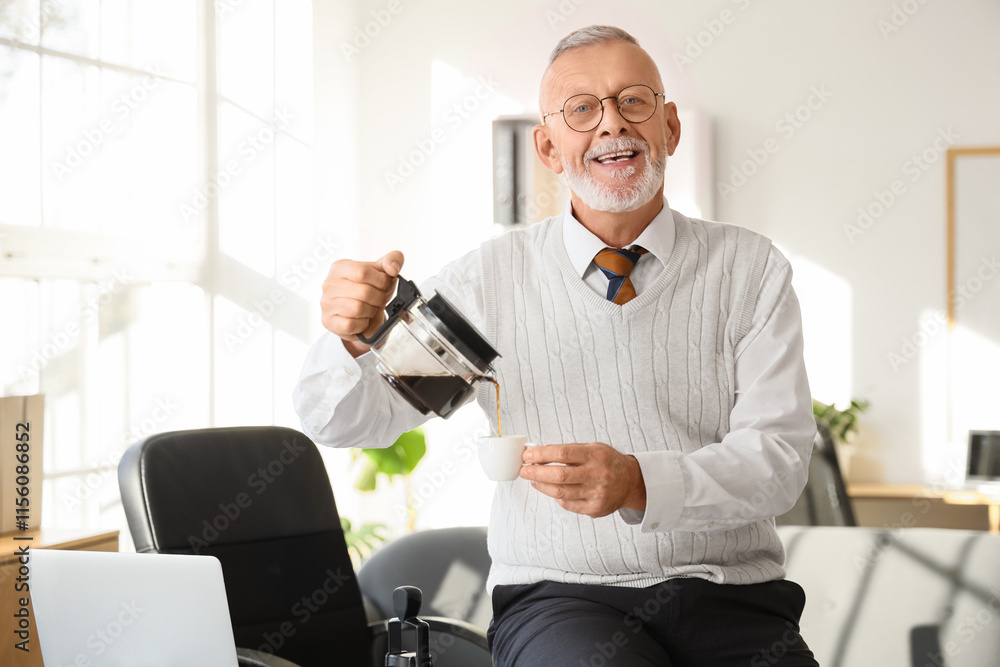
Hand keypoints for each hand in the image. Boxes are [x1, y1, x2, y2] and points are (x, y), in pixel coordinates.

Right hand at [321, 251, 403, 356]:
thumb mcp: (381, 271)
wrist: (360, 312)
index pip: (362, 272)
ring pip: (358, 309)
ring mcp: (327, 303)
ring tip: (370, 309)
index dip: (380, 281)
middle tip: (379, 299)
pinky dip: (362, 324)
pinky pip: (352, 324)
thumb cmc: (369, 289)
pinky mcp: (329, 321)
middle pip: (364, 292)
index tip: (384, 285)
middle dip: (379, 298)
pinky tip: (362, 319)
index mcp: (341, 267)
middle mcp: (330, 284)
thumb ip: (392, 260)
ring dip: (371, 311)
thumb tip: (393, 268)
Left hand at [518, 443, 645, 518]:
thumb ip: (569, 451)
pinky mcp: (595, 509)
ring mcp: (597, 494)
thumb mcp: (592, 448)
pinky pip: (568, 504)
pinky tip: (552, 490)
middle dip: (536, 472)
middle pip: (559, 475)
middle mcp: (597, 474)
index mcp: (595, 455)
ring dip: (542, 486)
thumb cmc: (607, 462)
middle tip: (524, 470)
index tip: (527, 455)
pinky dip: (556, 497)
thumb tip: (538, 454)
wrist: (630, 481)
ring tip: (533, 479)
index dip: (541, 454)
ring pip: (560, 492)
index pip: (562, 454)